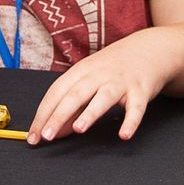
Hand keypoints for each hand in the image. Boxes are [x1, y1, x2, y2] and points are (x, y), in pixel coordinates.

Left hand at [25, 32, 171, 143]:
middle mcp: (99, 74)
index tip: (33, 135)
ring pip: (103, 97)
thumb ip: (72, 105)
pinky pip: (136, 108)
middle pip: (75, 95)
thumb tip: (53, 131)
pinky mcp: (141, 90)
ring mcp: (120, 81)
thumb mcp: (90, 80)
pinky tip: (124, 135)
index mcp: (82, 71)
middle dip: (58, 115)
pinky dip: (131, 121)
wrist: (150, 49)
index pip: (56, 92)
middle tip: (46, 135)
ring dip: (90, 113)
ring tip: (79, 129)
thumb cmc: (114, 68)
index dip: (43, 113)